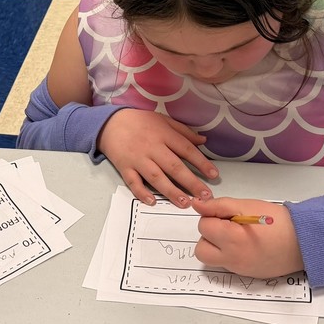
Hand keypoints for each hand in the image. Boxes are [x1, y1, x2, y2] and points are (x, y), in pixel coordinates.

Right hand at [97, 109, 218, 206]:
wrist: (109, 123)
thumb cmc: (139, 121)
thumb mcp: (162, 120)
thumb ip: (183, 131)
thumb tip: (204, 141)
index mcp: (163, 134)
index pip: (186, 149)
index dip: (201, 162)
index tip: (214, 175)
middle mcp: (151, 147)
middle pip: (174, 166)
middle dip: (191, 182)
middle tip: (205, 196)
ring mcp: (137, 158)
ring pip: (156, 176)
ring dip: (171, 191)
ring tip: (184, 203)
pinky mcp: (124, 166)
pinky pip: (133, 181)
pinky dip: (141, 192)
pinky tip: (152, 201)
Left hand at [193, 197, 303, 277]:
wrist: (305, 241)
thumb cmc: (277, 221)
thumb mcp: (245, 205)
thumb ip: (217, 206)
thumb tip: (196, 205)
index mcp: (232, 239)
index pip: (203, 227)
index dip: (213, 217)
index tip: (228, 216)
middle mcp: (233, 258)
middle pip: (201, 249)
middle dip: (209, 236)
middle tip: (226, 228)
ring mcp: (240, 269)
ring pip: (212, 260)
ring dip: (216, 247)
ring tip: (234, 237)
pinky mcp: (247, 275)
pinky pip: (227, 266)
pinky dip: (229, 255)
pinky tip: (245, 246)